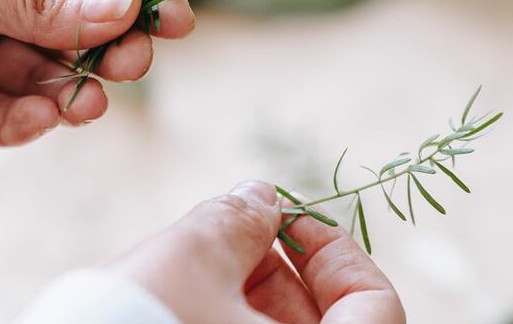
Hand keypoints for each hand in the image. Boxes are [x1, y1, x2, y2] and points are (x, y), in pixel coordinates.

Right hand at [108, 181, 404, 323]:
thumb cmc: (139, 323)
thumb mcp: (193, 257)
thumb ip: (239, 221)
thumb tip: (260, 199)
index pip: (373, 304)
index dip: (332, 249)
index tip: (285, 217)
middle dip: (278, 270)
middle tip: (230, 235)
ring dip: (243, 299)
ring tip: (191, 267)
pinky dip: (220, 323)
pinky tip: (176, 297)